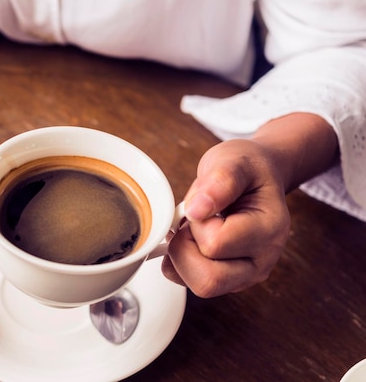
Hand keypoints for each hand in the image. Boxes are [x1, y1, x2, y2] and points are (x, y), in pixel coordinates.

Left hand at [161, 139, 290, 296]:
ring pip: (200, 286)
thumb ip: (220, 181)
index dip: (196, 224)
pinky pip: (190, 283)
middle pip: (209, 281)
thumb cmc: (246, 169)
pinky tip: (189, 239)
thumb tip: (197, 210)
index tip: (201, 204)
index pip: (215, 245)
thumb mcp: (234, 160)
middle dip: (185, 249)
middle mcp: (261, 260)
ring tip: (192, 229)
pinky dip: (179, 263)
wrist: (255, 176)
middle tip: (190, 223)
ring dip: (182, 257)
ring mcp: (246, 274)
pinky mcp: (229, 280)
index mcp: (268, 230)